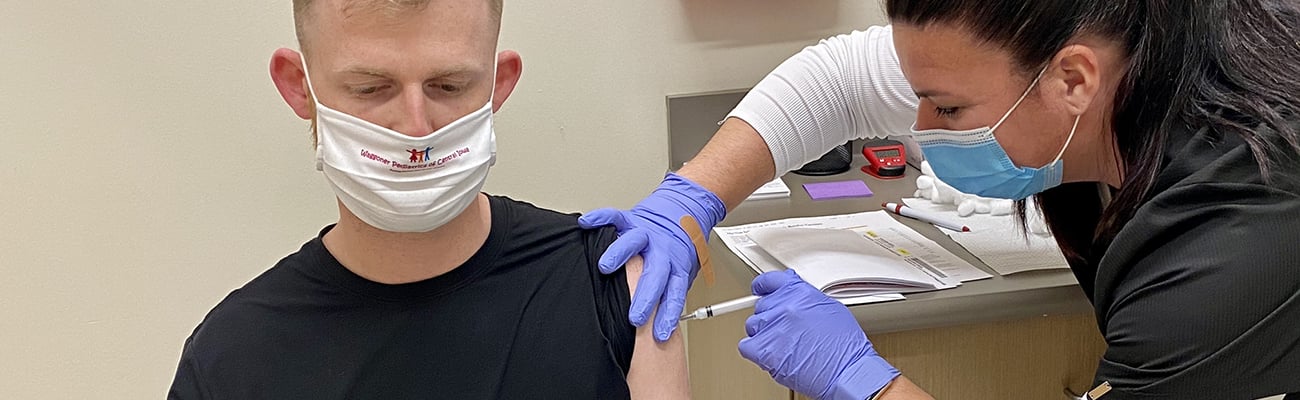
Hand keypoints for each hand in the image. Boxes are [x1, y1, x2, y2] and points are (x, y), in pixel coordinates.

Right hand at [578, 173, 724, 340]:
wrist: (682, 213)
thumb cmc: (677, 249)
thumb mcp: (679, 272)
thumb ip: (667, 294)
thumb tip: (657, 329)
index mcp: (676, 266)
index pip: (675, 294)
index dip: (668, 315)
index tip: (660, 334)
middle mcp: (662, 251)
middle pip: (656, 274)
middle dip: (645, 297)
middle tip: (634, 317)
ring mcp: (647, 234)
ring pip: (635, 243)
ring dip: (621, 254)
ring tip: (605, 266)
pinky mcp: (632, 219)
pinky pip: (615, 217)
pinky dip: (600, 218)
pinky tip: (587, 224)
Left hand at [739, 270, 898, 399]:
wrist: (845, 372)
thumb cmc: (844, 347)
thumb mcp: (830, 309)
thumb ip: (806, 299)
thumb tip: (793, 298)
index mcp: (799, 292)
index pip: (771, 281)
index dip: (763, 287)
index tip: (760, 290)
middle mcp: (784, 306)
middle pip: (762, 307)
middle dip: (771, 318)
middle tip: (785, 330)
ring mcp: (772, 327)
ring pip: (753, 326)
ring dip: (764, 335)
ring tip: (784, 345)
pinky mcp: (764, 350)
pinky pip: (746, 346)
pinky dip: (755, 351)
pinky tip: (771, 355)